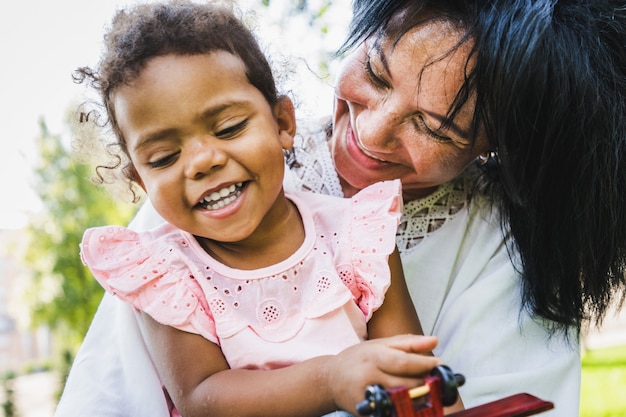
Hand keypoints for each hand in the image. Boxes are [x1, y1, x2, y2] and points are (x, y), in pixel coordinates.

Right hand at [324, 334, 439, 413]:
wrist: (329, 380)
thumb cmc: (358, 359)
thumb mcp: (378, 344)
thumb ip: (407, 343)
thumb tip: (435, 340)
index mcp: (373, 355)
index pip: (403, 362)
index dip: (424, 364)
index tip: (440, 364)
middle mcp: (369, 375)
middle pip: (404, 382)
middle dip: (425, 382)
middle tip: (439, 380)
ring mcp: (366, 395)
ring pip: (400, 399)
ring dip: (417, 396)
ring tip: (427, 390)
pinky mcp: (365, 411)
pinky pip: (390, 410)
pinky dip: (403, 408)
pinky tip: (410, 403)